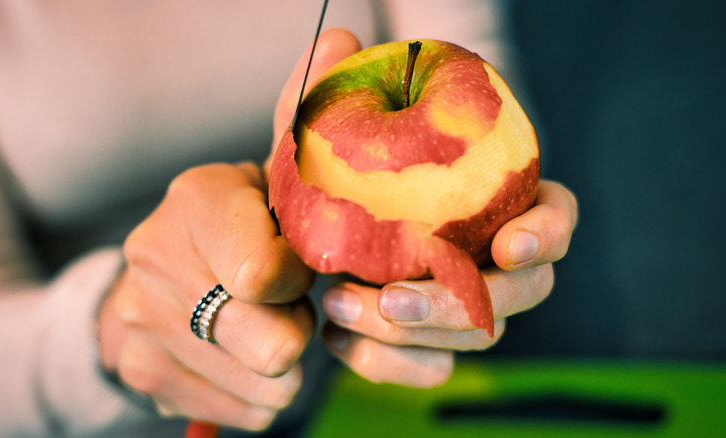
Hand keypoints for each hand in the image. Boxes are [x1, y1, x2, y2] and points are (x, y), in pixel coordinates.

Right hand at [98, 162, 314, 429]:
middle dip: (297, 331)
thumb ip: (314, 201)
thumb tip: (361, 222)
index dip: (297, 281)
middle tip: (285, 307)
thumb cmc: (246, 224)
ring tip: (261, 324)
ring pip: (266, 387)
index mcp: (196, 197)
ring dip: (281, 365)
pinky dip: (258, 394)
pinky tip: (242, 357)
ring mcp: (138, 317)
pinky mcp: (139, 370)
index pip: (264, 275)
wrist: (165, 264)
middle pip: (272, 345)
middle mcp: (152, 253)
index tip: (296, 269)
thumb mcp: (275, 195)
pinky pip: (243, 414)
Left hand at [267, 28, 577, 387]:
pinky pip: (429, 370)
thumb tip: (340, 40)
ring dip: (412, 334)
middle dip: (464, 303)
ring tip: (339, 306)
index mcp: (497, 202)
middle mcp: (495, 260)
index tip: (507, 244)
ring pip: (477, 338)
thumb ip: (327, 91)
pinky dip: (384, 363)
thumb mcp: (316, 135)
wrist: (299, 240)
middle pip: (524, 293)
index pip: (556, 216)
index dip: (547, 234)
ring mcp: (470, 308)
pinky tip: (337, 337)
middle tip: (393, 298)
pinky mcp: (432, 346)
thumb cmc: (326, 181)